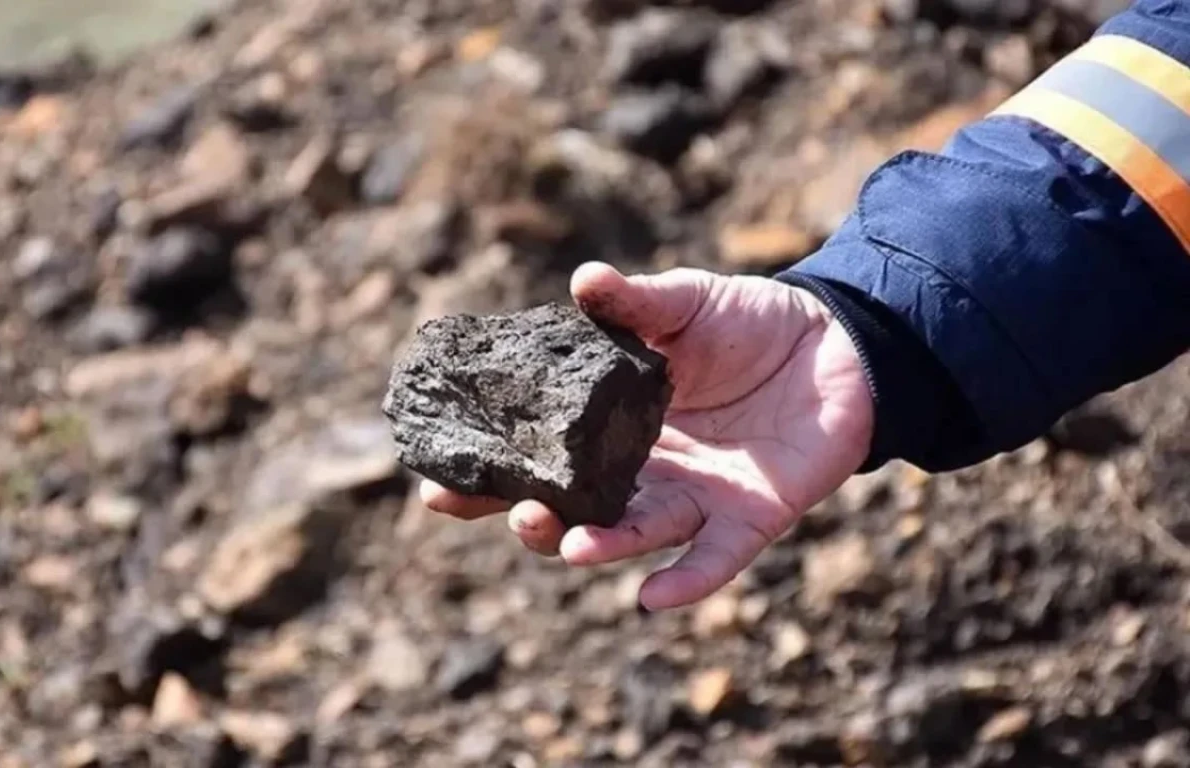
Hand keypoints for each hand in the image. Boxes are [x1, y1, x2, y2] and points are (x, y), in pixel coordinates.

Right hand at [421, 262, 873, 609]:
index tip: (436, 482)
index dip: (491, 473)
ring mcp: (694, 498)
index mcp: (613, 424)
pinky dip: (685, 581)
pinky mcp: (749, 518)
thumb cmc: (751, 323)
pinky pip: (714, 559)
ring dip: (598, 544)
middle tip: (506, 510)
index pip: (541, 457)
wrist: (838, 344)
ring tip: (563, 542)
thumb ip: (635, 305)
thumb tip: (582, 280)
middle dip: (535, 518)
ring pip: (634, 533)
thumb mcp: (686, 304)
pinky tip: (652, 598)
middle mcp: (644, 471)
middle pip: (576, 509)